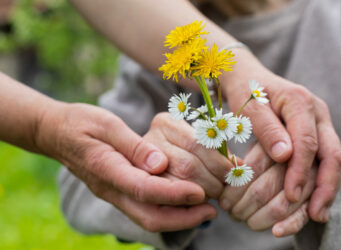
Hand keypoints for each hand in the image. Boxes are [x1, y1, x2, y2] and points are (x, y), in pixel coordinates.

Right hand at [36, 103, 216, 231]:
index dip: (174, 193)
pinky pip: (145, 210)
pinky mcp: (118, 193)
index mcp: (106, 169)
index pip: (144, 189)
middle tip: (211, 210)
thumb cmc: (81, 123)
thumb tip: (161, 164)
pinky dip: (169, 211)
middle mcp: (110, 189)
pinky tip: (186, 202)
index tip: (200, 193)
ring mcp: (113, 194)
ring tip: (206, 209)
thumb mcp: (106, 124)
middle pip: (149, 216)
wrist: (55, 133)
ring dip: (179, 218)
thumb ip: (133, 145)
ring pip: (148, 218)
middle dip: (183, 218)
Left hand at [221, 50, 340, 221]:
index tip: (291, 194)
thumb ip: (266, 128)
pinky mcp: (317, 137)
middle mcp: (318, 114)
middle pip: (333, 154)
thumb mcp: (248, 105)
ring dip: (327, 190)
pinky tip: (313, 206)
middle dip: (326, 186)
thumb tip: (285, 156)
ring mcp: (320, 125)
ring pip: (334, 161)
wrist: (249, 77)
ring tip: (316, 216)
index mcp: (301, 102)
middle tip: (315, 213)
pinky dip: (320, 184)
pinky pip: (325, 162)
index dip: (301, 170)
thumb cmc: (245, 91)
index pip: (308, 141)